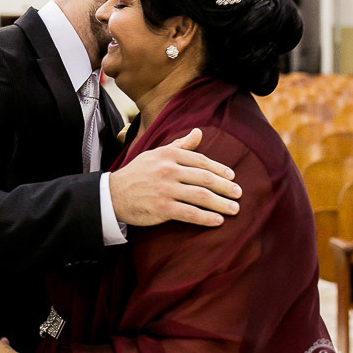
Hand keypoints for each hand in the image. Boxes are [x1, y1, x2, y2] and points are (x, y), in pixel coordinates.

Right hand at [109, 128, 240, 226]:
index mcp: (169, 155)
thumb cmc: (138, 173)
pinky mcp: (162, 208)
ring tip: (234, 209)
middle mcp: (169, 170)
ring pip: (201, 196)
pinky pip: (190, 213)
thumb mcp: (157, 154)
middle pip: (205, 178)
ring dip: (221, 203)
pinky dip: (206, 217)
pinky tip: (217, 221)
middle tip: (239, 194)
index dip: (219, 169)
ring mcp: (166, 189)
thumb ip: (180, 145)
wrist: (113, 194)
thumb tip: (199, 132)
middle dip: (225, 187)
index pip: (201, 161)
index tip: (232, 177)